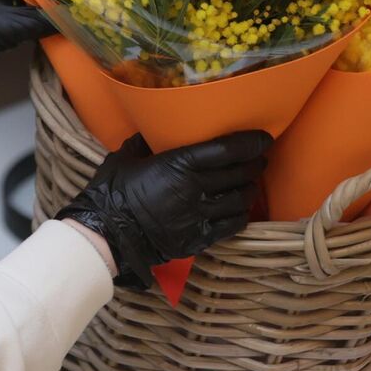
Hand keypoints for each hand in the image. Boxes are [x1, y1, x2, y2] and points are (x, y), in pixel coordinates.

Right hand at [57, 131, 273, 290]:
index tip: (264, 138)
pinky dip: (241, 215)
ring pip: (240, 199)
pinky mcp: (199, 237)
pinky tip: (240, 210)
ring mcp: (200, 215)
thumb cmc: (112, 192)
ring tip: (250, 184)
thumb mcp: (126, 157)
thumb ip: (145, 143)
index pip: (227, 149)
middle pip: (240, 172)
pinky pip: (232, 225)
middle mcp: (196, 188)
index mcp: (179, 164)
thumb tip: (152, 133)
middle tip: (258, 158)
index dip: (250, 142)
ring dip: (250, 189)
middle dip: (254, 164)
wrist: (107, 235)